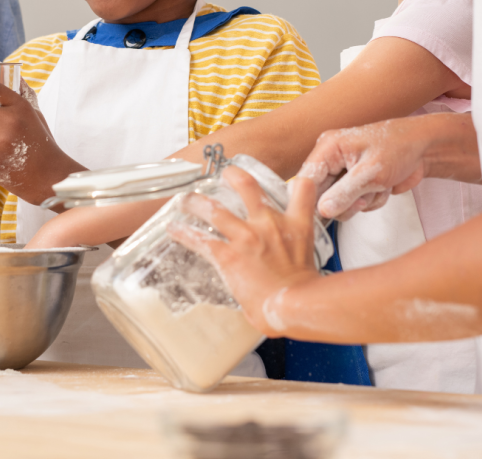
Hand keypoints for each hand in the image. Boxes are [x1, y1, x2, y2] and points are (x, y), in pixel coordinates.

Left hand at [169, 166, 321, 336]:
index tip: (284, 182)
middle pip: (248, 186)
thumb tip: (278, 269)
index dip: (294, 182)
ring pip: (215, 209)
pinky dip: (184, 233)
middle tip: (224, 175)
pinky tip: (173, 229)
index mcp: (295, 226)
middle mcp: (269, 224)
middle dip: (232, 176)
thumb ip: (292, 255)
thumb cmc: (305, 297)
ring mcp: (247, 237)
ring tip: (185, 200)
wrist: (295, 306)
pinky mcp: (228, 254)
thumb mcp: (308, 263)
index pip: (302, 190)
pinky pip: (200, 240)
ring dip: (196, 203)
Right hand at [299, 116, 445, 220]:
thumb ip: (344, 193)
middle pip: (321, 195)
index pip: (306, 179)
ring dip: (362, 202)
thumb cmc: (399, 148)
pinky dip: (372, 201)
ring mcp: (344, 174)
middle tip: (362, 198)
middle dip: (345, 202)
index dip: (310, 199)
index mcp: (328, 148)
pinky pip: (355, 205)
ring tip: (378, 187)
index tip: (321, 216)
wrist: (425, 148)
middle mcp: (332, 160)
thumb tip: (322, 210)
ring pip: (339, 204)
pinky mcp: (357, 185)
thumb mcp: (371, 172)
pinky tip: (384, 187)